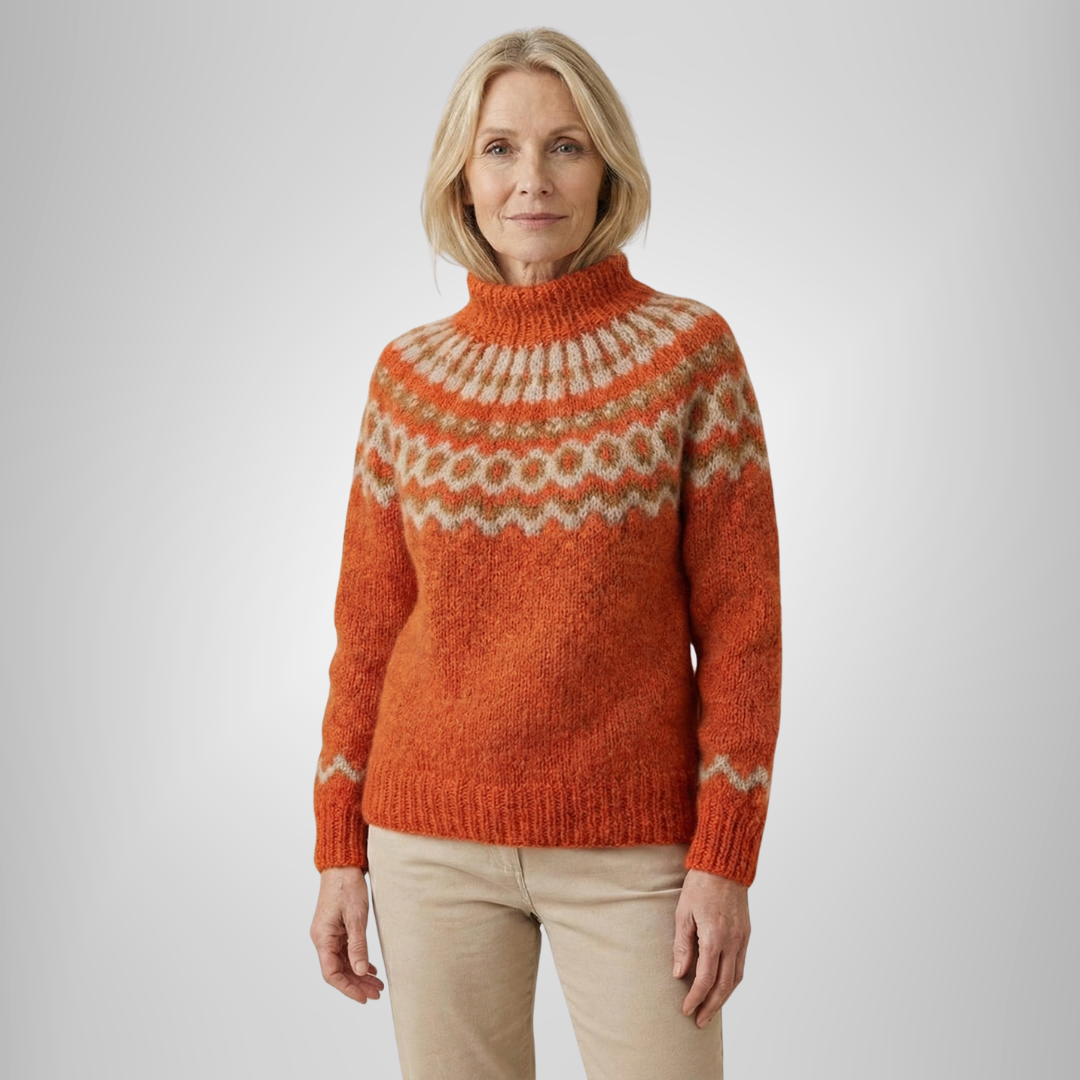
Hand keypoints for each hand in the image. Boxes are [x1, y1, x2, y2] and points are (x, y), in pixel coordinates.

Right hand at [311, 866, 384, 1002]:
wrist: (342, 865)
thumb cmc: (347, 887)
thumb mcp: (356, 916)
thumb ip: (358, 945)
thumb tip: (360, 971)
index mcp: (322, 938)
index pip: (331, 974)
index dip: (348, 988)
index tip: (364, 998)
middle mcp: (322, 939)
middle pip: (338, 970)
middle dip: (357, 984)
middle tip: (377, 993)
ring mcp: (328, 934)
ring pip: (343, 962)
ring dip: (359, 974)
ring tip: (378, 984)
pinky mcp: (335, 928)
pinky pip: (345, 951)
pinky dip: (357, 961)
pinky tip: (370, 967)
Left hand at [672, 869, 749, 1026]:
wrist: (724, 865)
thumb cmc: (699, 885)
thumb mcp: (683, 913)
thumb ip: (682, 945)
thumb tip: (679, 974)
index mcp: (714, 938)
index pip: (705, 979)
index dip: (695, 998)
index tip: (686, 1010)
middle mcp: (732, 942)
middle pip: (723, 986)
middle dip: (711, 1006)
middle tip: (699, 1021)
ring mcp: (742, 939)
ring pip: (736, 979)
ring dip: (724, 998)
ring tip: (710, 1010)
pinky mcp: (746, 934)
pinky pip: (742, 965)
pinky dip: (733, 982)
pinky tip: (723, 987)